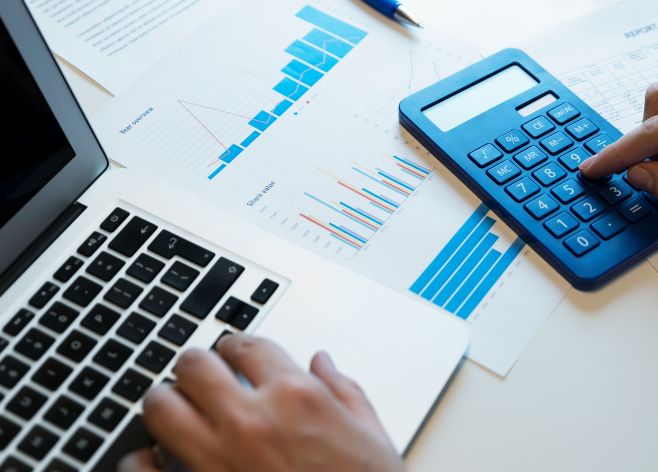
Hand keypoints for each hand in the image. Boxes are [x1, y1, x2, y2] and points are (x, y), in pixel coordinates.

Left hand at [118, 335, 403, 471]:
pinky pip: (142, 469)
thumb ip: (344, 390)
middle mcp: (252, 421)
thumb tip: (322, 363)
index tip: (231, 350)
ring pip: (161, 407)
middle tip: (197, 374)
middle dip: (194, 365)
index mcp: (297, 397)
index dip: (235, 344)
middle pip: (195, 365)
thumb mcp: (370, 435)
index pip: (247, 346)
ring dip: (166, 402)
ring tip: (174, 408)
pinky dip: (141, 462)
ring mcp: (219, 460)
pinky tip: (153, 461)